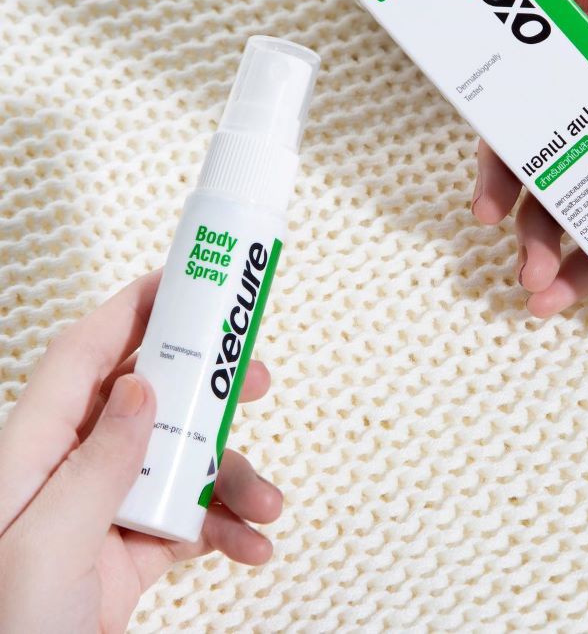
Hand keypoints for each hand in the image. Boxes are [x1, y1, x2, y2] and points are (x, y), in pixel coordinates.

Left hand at [0, 271, 282, 632]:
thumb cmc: (3, 630)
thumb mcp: (45, 546)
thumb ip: (95, 465)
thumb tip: (141, 387)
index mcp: (37, 449)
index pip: (88, 352)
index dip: (136, 307)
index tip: (190, 280)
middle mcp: (76, 465)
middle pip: (153, 396)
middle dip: (211, 384)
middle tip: (257, 379)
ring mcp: (110, 505)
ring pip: (186, 460)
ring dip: (236, 476)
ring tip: (269, 505)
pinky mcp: (136, 545)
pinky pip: (195, 516)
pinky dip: (230, 527)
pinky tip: (253, 547)